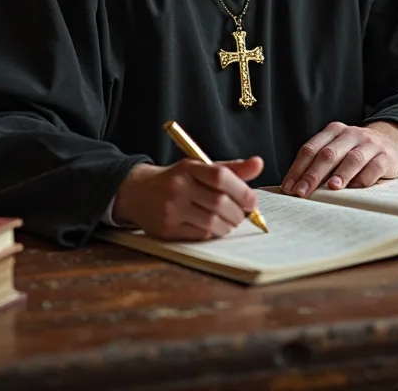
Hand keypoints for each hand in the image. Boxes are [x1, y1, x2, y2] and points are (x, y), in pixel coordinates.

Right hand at [112, 156, 263, 239]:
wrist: (138, 192)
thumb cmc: (177, 179)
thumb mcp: (200, 167)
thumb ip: (230, 168)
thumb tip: (258, 163)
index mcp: (189, 167)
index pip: (220, 176)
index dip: (242, 190)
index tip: (253, 201)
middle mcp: (179, 186)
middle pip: (219, 203)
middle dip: (238, 213)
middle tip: (243, 215)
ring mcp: (171, 208)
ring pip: (211, 222)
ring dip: (228, 225)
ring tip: (230, 222)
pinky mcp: (166, 228)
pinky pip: (199, 235)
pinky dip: (213, 233)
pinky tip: (214, 228)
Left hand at [281, 121, 397, 197]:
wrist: (392, 140)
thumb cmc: (356, 150)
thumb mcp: (338, 149)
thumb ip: (320, 163)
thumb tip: (297, 187)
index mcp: (334, 130)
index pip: (311, 149)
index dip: (298, 169)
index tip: (289, 188)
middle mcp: (351, 134)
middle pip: (328, 154)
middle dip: (313, 174)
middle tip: (302, 192)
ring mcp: (370, 144)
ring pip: (353, 159)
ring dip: (341, 174)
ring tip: (331, 188)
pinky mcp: (386, 156)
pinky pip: (375, 167)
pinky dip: (364, 179)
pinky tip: (356, 188)